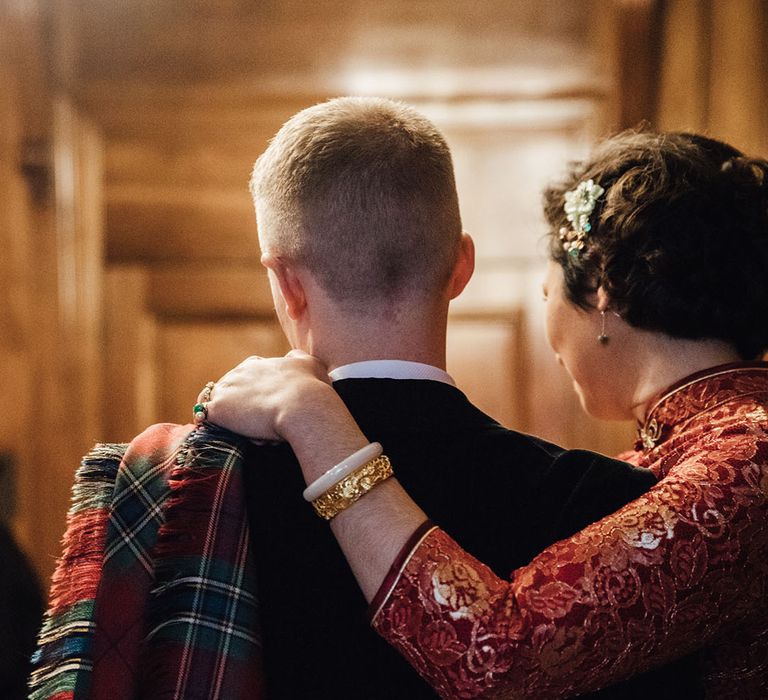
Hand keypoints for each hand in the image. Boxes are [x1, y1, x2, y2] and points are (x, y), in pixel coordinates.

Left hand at [203, 350, 332, 440]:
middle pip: (233, 393)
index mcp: (257, 364)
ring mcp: (226, 390)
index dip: (257, 395)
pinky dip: (217, 427)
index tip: (269, 409)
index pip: (247, 379)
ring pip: (222, 407)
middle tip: (265, 424)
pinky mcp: (218, 409)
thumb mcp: (309, 364)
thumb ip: (298, 358)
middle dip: (245, 409)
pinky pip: (208, 419)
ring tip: (255, 433)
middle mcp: (238, 372)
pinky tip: (232, 435)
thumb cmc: (311, 389)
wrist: (303, 407)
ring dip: (233, 420)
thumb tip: (292, 357)